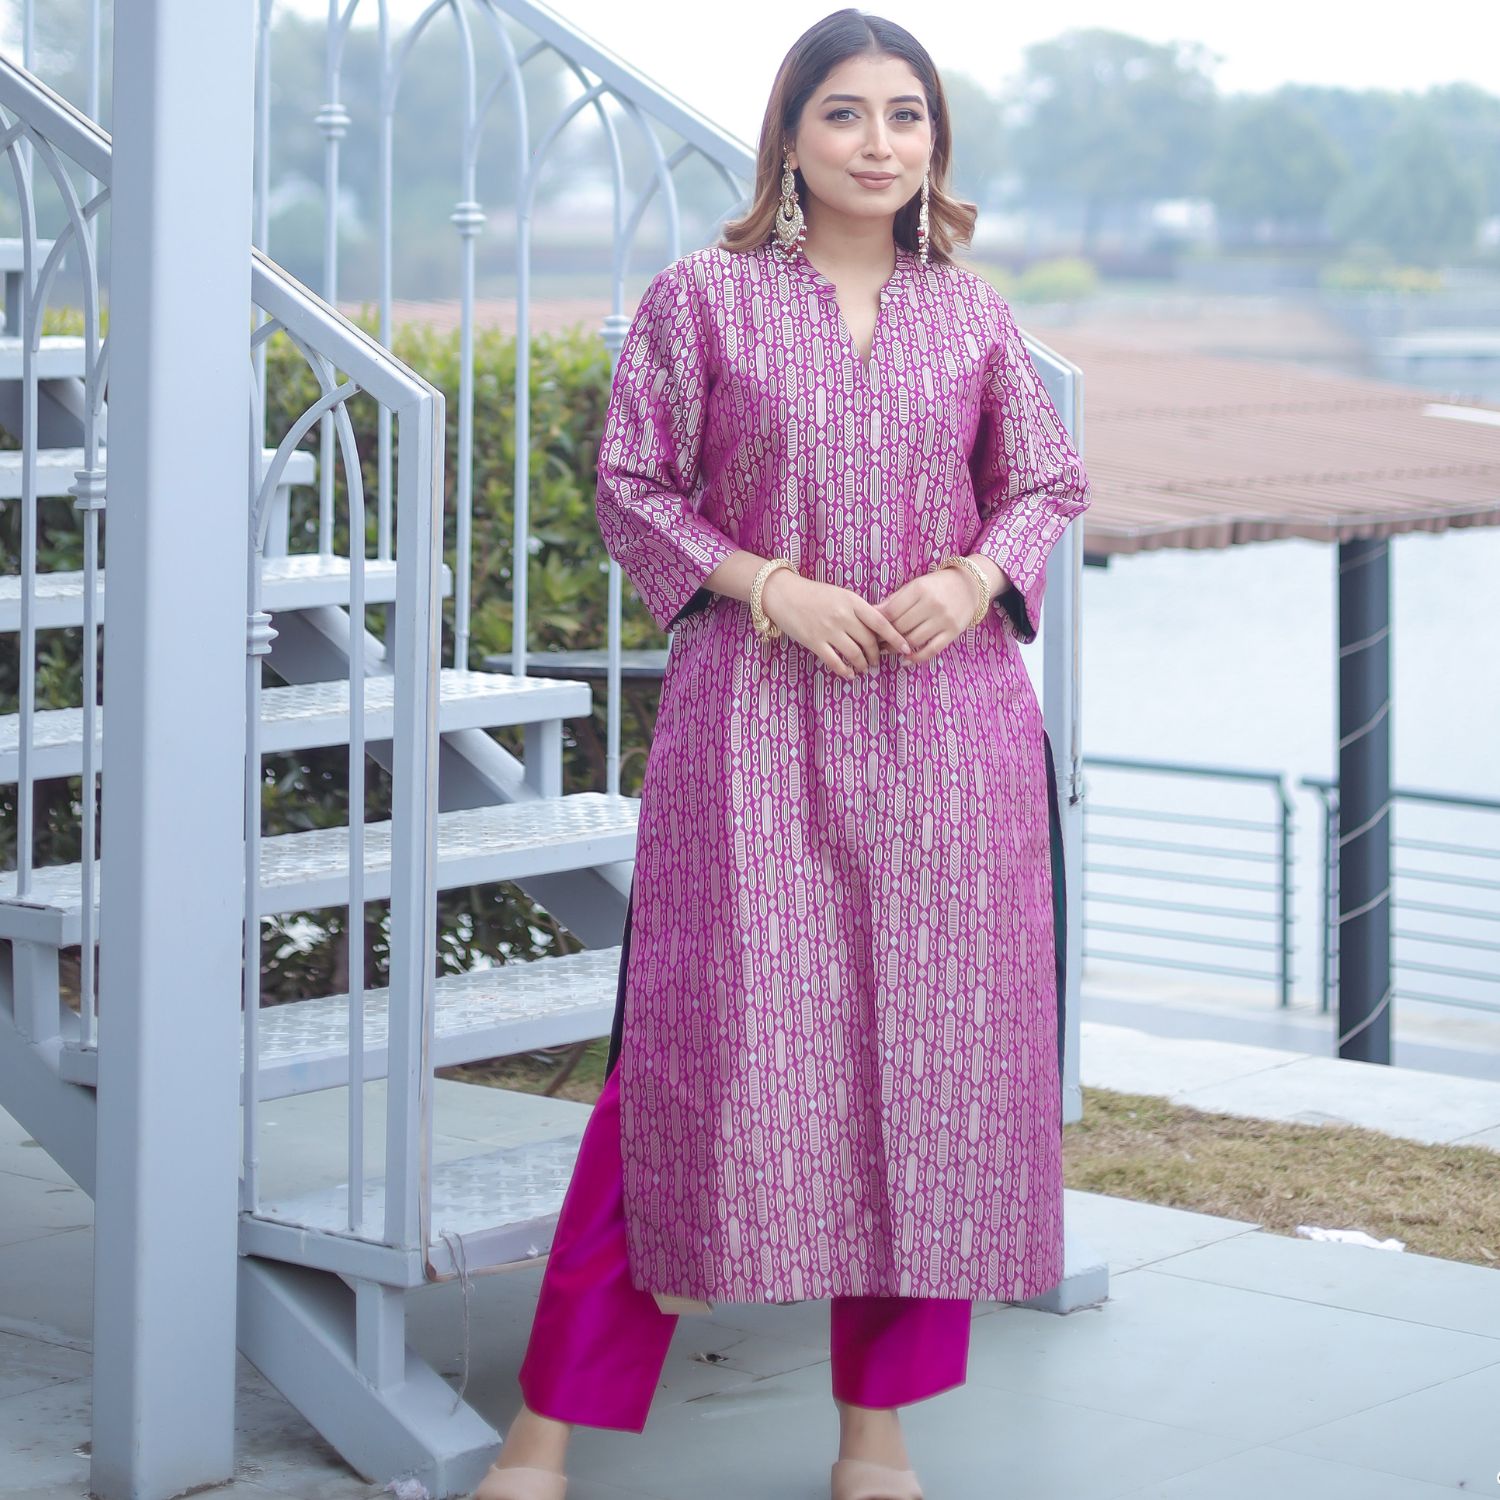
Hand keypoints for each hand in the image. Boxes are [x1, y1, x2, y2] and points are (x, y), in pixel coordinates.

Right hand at [760, 569, 914, 679]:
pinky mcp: (814, 642)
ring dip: (862, 665)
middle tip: (877, 661)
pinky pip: (835, 662)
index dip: (896, 637)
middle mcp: (842, 616)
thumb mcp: (841, 595)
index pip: (881, 622)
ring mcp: (828, 630)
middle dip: (876, 655)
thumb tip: (879, 629)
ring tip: (864, 668)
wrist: (784, 594)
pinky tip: (849, 674)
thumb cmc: (814, 594)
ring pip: (854, 654)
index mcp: (852, 601)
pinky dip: (845, 671)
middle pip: (869, 642)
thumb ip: (858, 610)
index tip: (906, 648)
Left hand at [872, 564, 988, 665]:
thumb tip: (871, 612)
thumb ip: (894, 600)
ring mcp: (944, 619)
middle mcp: (932, 604)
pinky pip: (931, 650)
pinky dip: (916, 658)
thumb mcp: (915, 585)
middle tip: (875, 643)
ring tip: (887, 651)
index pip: (891, 612)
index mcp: (919, 589)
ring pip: (913, 640)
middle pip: (901, 627)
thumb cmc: (936, 586)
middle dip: (885, 637)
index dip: (877, 624)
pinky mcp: (953, 632)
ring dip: (897, 649)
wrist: (969, 586)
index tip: (869, 630)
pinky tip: (905, 660)